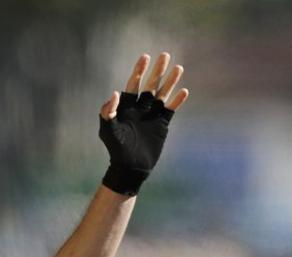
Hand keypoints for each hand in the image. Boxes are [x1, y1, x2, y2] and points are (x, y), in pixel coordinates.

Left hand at [98, 52, 189, 195]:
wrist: (130, 166)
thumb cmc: (116, 148)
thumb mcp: (107, 129)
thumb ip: (108, 111)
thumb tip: (115, 92)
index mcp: (126, 106)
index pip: (133, 84)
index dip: (139, 71)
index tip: (145, 58)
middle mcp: (140, 107)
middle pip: (150, 85)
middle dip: (157, 71)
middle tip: (165, 55)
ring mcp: (151, 115)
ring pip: (163, 94)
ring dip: (170, 82)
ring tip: (178, 68)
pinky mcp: (161, 124)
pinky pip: (170, 109)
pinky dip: (177, 101)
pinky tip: (183, 91)